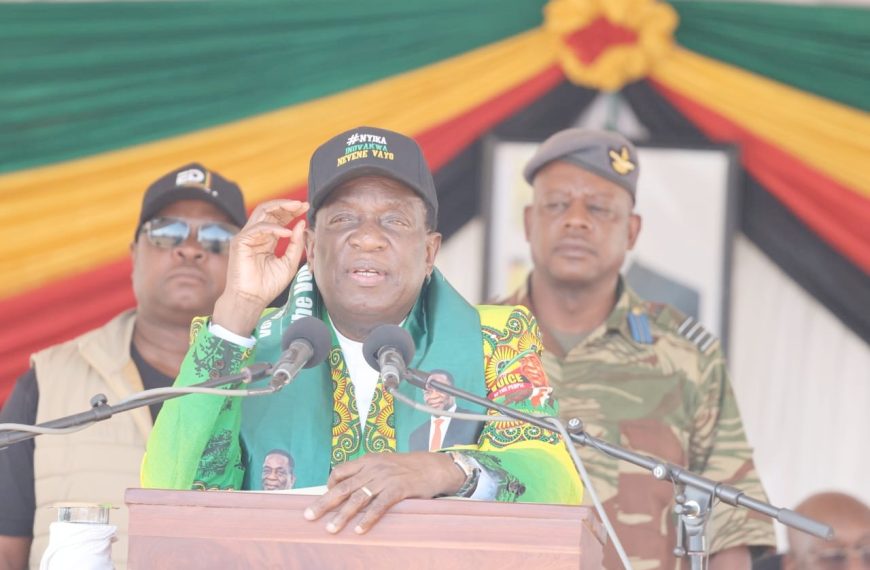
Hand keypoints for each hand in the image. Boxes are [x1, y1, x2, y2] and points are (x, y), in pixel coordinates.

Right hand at [213, 199, 308, 334]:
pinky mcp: (240, 242)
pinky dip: (274, 228)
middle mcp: (256, 236)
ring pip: (262, 212)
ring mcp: (247, 237)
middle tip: (303, 204)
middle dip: (287, 205)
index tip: (306, 208)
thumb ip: (296, 245)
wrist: (252, 300)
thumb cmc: (267, 285)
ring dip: (280, 208)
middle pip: (270, 211)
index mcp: (266, 240)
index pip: (278, 218)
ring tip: (297, 208)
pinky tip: (287, 233)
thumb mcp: (289, 263)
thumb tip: (302, 223)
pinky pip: (258, 228)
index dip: (292, 211)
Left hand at [304, 452, 464, 533]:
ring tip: (331, 529)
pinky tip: (359, 529)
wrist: (434, 466)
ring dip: (342, 515)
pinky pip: (379, 506)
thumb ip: (368, 474)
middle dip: (324, 502)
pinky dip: (368, 518)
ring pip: (358, 498)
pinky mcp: (398, 489)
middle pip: (343, 486)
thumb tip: (350, 490)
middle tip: (309, 516)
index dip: (329, 486)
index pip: (340, 471)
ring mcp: (385, 478)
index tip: (323, 499)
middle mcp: (373, 467)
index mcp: (368, 460)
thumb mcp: (384, 464)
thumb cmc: (408, 468)